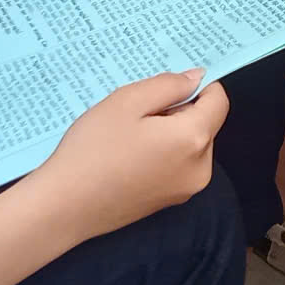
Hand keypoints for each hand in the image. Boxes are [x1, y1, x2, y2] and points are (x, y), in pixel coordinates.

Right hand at [28, 72, 228, 240]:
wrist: (65, 206)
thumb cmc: (93, 149)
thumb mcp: (127, 102)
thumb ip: (168, 85)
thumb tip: (197, 78)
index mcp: (194, 139)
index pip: (218, 101)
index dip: (200, 85)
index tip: (169, 83)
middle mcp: (201, 168)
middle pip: (205, 124)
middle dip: (179, 111)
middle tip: (138, 111)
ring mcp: (187, 189)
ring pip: (191, 145)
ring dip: (170, 132)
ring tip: (130, 135)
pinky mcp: (171, 201)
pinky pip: (178, 165)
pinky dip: (163, 153)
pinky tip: (130, 155)